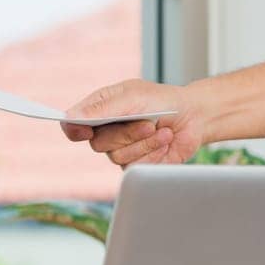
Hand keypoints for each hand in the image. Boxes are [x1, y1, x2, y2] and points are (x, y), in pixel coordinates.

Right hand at [60, 79, 205, 166]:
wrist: (193, 117)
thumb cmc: (162, 101)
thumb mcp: (133, 97)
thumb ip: (103, 108)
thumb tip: (71, 117)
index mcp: (100, 109)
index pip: (72, 123)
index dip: (73, 129)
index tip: (85, 131)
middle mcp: (106, 131)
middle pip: (97, 143)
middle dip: (125, 134)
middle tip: (147, 122)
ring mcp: (120, 149)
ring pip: (117, 157)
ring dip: (144, 143)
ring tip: (160, 130)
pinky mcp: (136, 164)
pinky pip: (135, 166)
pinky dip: (153, 153)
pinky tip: (164, 141)